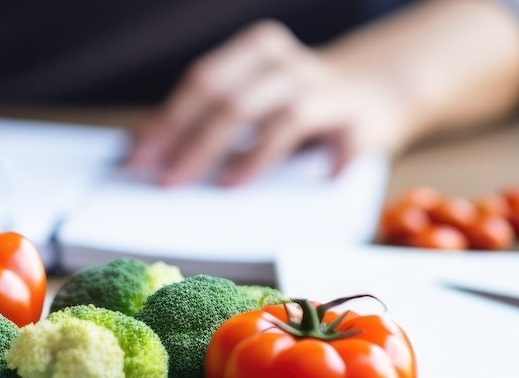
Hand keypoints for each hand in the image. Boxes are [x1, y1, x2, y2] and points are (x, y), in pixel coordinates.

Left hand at [128, 21, 416, 186]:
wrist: (380, 92)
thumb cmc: (297, 104)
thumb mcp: (251, 97)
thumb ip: (204, 116)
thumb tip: (142, 144)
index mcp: (258, 51)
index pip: (204, 81)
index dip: (169, 120)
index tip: (138, 157)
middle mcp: (293, 66)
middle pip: (235, 100)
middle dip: (196, 143)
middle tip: (169, 181)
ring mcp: (330, 93)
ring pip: (285, 117)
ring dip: (253, 155)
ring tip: (226, 186)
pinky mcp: (364, 124)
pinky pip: (347, 143)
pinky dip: (334, 162)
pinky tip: (322, 181)